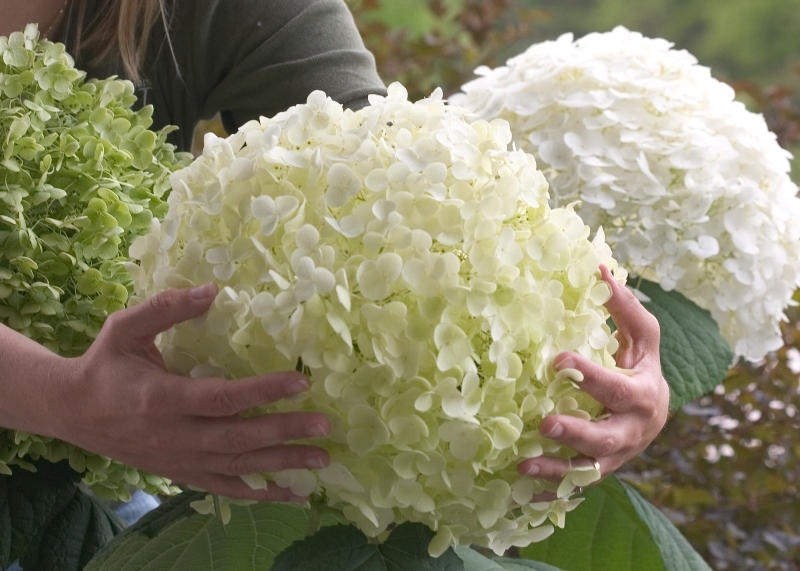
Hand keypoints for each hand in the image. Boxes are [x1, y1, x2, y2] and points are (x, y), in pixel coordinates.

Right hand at [49, 283, 330, 501]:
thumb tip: (213, 289)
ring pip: (238, 467)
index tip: (301, 381)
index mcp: (162, 398)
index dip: (263, 391)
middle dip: (285, 432)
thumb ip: (167, 308)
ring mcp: (179, 460)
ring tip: (322, 460)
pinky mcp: (181, 473)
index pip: (222, 398)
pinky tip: (291, 494)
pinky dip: (260, 494)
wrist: (72, 411)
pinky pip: (225, 488)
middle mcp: (174, 435)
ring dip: (283, 464)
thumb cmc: (105, 365)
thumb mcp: (126, 329)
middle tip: (325, 425)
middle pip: (238, 437)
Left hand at [517, 265, 669, 496]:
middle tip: (544, 424)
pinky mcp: (597, 472)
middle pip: (605, 439)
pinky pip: (575, 489)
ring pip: (587, 471)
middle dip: (576, 433)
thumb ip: (624, 307)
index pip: (617, 388)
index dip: (590, 376)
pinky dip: (551, 495)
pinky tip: (521, 496)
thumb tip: (598, 266)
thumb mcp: (642, 339)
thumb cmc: (641, 369)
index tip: (558, 360)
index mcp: (641, 396)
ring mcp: (614, 458)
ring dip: (556, 471)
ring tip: (522, 468)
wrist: (653, 417)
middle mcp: (630, 433)